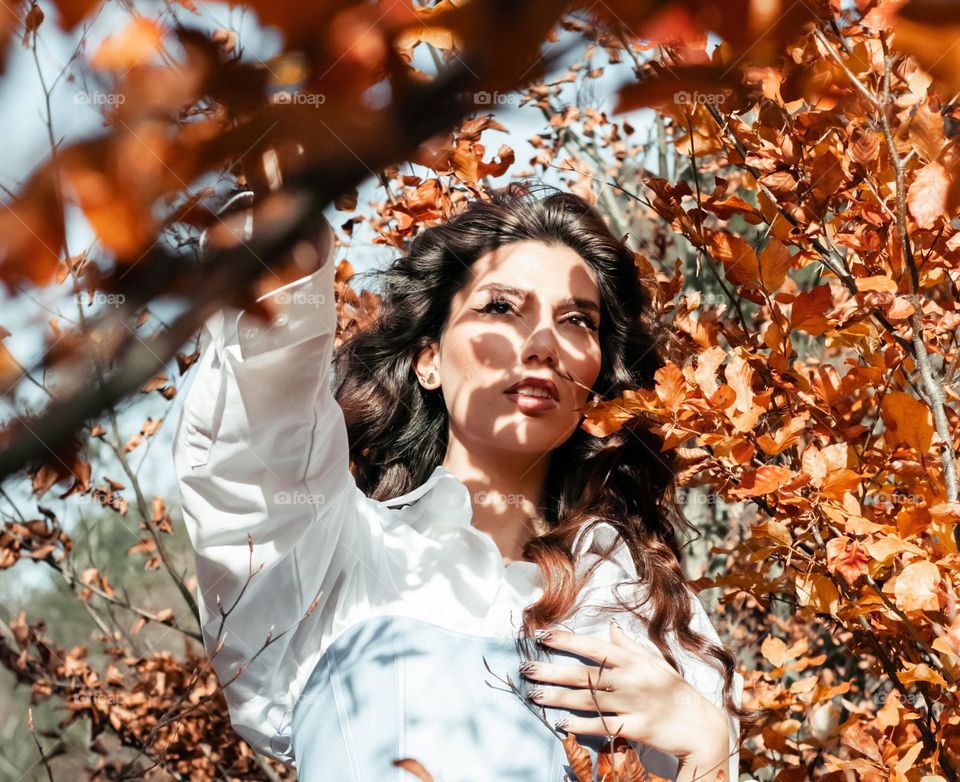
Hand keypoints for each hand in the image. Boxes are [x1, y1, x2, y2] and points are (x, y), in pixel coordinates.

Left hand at [522, 619, 732, 776]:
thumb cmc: (674, 690)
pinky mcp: (636, 728)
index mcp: (632, 660)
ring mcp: (632, 704)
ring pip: (587, 699)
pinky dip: (582, 725)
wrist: (700, 725)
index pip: (593, 646)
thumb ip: (629, 646)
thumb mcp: (654, 661)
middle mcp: (629, 679)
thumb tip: (611, 626)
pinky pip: (604, 726)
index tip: (541, 636)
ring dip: (557, 698)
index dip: (566, 639)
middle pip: (583, 674)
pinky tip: (561, 723)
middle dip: (551, 671)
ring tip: (533, 695)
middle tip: (525, 669)